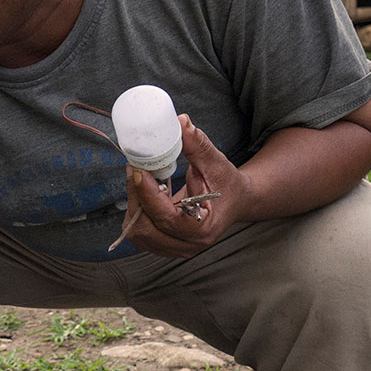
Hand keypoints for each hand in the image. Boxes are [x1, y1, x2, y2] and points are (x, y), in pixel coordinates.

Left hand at [118, 115, 252, 256]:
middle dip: (136, 197)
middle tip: (136, 169)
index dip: (148, 194)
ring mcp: (175, 248)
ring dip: (134, 203)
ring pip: (138, 232)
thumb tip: (180, 122)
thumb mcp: (216, 162)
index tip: (138, 170)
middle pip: (146, 228)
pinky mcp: (164, 245)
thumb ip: (197, 144)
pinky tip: (145, 193)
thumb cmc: (227, 183)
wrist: (236, 201)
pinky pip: (138, 232)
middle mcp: (188, 245)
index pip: (168, 218)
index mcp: (204, 228)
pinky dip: (136, 211)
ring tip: (142, 179)